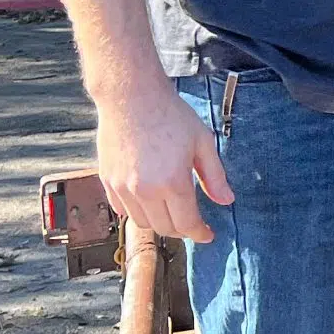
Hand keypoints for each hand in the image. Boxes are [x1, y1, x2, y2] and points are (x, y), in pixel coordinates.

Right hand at [95, 77, 232, 243]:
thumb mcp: (203, 142)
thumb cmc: (171, 116)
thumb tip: (226, 200)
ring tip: (172, 212)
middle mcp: (145, 190)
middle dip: (182, 230)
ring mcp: (123, 187)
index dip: (200, 233)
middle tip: (193, 223)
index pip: (187, 223)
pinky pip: (122, 210)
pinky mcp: (107, 181)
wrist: (131, 98)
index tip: (208, 235)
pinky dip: (137, 213)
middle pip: (164, 228)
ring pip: (142, 223)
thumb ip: (214, 175)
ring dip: (159, 223)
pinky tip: (149, 202)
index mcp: (173, 182)